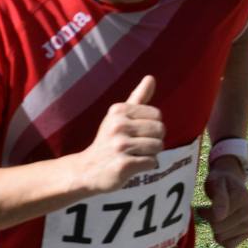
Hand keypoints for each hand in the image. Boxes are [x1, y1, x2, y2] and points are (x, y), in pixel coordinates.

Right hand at [77, 76, 164, 192]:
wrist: (88, 169)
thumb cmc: (108, 140)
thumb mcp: (118, 116)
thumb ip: (138, 97)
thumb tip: (151, 77)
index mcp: (117, 110)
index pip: (157, 114)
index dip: (152, 125)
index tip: (136, 132)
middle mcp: (117, 125)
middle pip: (160, 130)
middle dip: (154, 140)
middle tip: (136, 145)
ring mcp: (120, 145)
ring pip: (158, 147)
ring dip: (150, 154)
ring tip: (133, 155)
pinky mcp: (124, 164)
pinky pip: (153, 162)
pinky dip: (147, 166)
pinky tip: (132, 165)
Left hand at [196, 161, 247, 247]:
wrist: (232, 183)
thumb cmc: (219, 182)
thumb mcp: (215, 183)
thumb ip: (219, 199)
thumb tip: (219, 217)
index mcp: (243, 198)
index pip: (216, 218)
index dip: (204, 213)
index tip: (202, 208)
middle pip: (218, 229)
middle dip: (209, 221)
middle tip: (208, 211)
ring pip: (222, 239)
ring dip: (215, 229)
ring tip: (217, 216)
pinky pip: (229, 245)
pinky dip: (222, 238)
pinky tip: (222, 227)